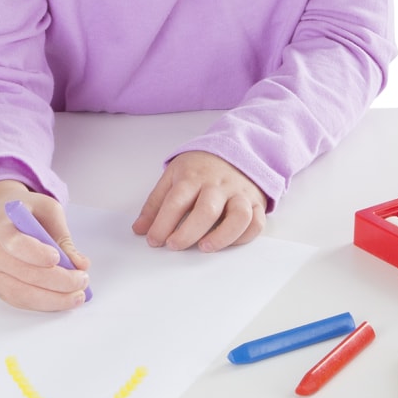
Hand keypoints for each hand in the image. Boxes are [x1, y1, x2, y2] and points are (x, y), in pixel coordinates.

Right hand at [0, 180, 90, 311]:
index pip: (15, 243)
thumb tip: (81, 264)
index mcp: (1, 227)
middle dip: (57, 280)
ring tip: (77, 295)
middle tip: (82, 280)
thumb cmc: (27, 213)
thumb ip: (63, 238)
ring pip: (22, 293)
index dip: (36, 253)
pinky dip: (45, 304)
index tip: (57, 258)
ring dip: (54, 299)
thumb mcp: (48, 211)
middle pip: (23, 273)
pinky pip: (21, 302)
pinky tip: (62, 300)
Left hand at [132, 151, 266, 251]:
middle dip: (188, 232)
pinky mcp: (256, 202)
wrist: (234, 150)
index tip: (154, 240)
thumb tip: (140, 230)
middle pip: (206, 210)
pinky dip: (244, 236)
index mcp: (193, 176)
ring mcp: (239, 193)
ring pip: (238, 216)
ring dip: (222, 235)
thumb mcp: (172, 176)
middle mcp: (218, 185)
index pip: (177, 200)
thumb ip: (155, 203)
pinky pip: (256, 222)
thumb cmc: (199, 168)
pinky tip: (228, 243)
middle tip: (174, 245)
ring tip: (204, 247)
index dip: (163, 223)